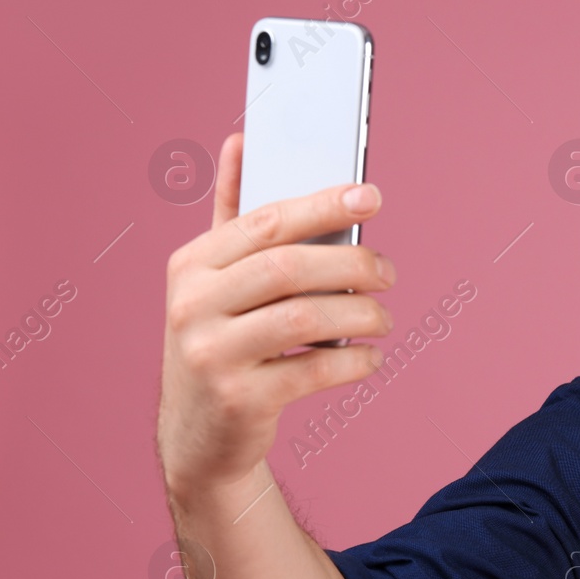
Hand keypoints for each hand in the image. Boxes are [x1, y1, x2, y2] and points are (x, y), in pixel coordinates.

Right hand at [157, 132, 394, 498]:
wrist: (200, 437)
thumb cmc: (223, 342)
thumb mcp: (215, 280)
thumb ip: (233, 216)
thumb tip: (241, 141)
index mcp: (190, 265)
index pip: (266, 221)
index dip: (323, 204)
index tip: (371, 196)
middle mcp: (191, 305)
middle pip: (290, 267)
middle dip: (353, 264)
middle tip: (388, 272)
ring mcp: (210, 354)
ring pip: (305, 317)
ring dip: (361, 314)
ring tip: (383, 317)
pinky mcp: (239, 399)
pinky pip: (314, 370)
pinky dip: (354, 361)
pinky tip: (370, 357)